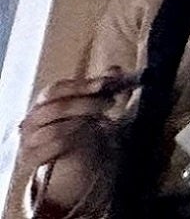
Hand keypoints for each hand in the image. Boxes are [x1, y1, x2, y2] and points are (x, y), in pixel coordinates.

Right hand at [21, 72, 129, 211]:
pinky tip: (89, 139)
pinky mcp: (31, 160)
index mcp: (42, 104)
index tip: (105, 83)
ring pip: (56, 129)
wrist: (67, 165)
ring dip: (82, 124)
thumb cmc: (80, 130)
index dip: (81, 85)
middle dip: (86, 104)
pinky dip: (74, 142)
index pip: (57, 90)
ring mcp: (28, 141)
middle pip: (57, 108)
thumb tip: (116, 70)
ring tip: (102, 123)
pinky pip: (54, 149)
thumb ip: (103, 90)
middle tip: (111, 103)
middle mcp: (30, 121)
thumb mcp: (94, 109)